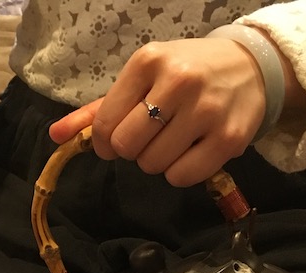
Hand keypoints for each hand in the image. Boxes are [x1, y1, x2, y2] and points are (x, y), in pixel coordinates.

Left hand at [50, 34, 289, 185]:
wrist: (250, 67)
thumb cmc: (185, 74)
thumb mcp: (141, 80)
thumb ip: (97, 110)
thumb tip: (56, 136)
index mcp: (148, 62)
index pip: (106, 124)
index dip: (106, 142)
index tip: (118, 139)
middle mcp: (178, 81)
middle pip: (128, 147)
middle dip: (133, 150)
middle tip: (151, 137)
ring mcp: (206, 109)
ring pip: (154, 165)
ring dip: (157, 161)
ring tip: (175, 140)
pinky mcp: (228, 138)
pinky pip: (183, 177)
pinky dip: (181, 173)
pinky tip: (192, 151)